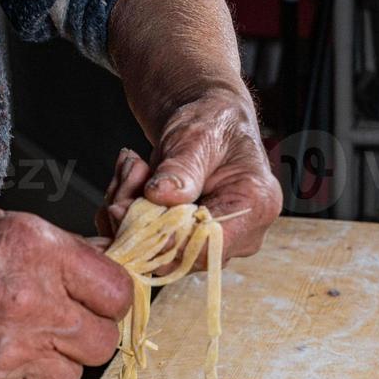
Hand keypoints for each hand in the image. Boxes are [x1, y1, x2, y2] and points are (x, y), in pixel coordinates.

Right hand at [0, 208, 132, 378]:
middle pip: (102, 342)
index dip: (107, 301)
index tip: (94, 303)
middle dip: (84, 337)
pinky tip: (0, 373)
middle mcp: (32, 303)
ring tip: (16, 347)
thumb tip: (94, 265)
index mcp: (38, 252)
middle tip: (57, 328)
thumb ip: (50, 249)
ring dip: (51, 367)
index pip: (117, 293)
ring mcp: (11, 352)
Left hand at [95, 86, 280, 258]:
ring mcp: (216, 244)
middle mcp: (242, 235)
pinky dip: (128, 218)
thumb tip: (160, 195)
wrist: (210, 125)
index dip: (163, 236)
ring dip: (129, 214)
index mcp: (255, 206)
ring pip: (157, 253)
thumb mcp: (196, 136)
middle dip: (139, 218)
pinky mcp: (191, 247)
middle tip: (129, 171)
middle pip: (180, 254)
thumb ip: (181, 167)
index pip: (209, 244)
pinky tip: (130, 181)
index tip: (123, 207)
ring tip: (131, 166)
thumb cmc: (213, 124)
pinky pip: (149, 248)